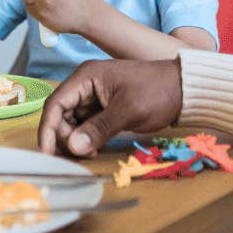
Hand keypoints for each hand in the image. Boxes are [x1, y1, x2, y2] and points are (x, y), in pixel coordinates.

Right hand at [38, 58, 182, 157]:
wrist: (185, 88)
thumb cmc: (157, 91)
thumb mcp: (128, 111)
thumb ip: (99, 129)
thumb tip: (73, 148)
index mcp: (86, 76)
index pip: (56, 103)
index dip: (48, 129)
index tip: (48, 153)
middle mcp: (86, 84)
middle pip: (61, 114)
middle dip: (64, 137)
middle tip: (79, 156)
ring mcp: (96, 96)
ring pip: (73, 121)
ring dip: (75, 140)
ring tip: (90, 154)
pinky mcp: (105, 107)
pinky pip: (87, 125)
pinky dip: (87, 138)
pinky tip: (95, 149)